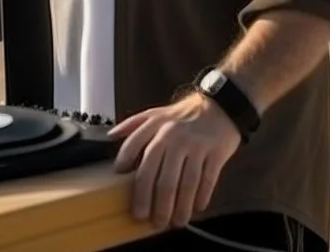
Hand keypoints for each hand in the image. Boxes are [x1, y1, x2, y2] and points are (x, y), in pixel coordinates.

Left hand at [108, 92, 241, 230]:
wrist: (219, 106)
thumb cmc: (183, 115)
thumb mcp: (156, 113)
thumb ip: (133, 125)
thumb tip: (110, 136)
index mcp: (156, 125)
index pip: (135, 147)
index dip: (126, 167)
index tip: (119, 186)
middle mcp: (173, 136)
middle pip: (159, 174)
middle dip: (150, 200)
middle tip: (145, 218)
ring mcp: (195, 145)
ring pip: (184, 183)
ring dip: (178, 207)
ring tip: (173, 222)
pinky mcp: (215, 154)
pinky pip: (207, 180)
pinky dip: (201, 197)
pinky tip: (196, 208)